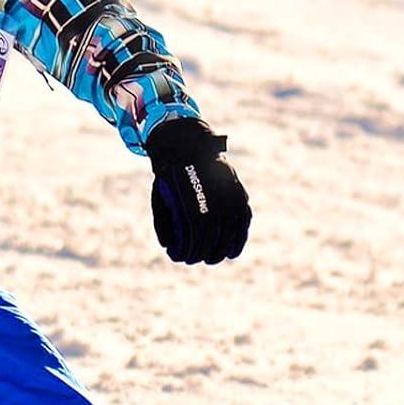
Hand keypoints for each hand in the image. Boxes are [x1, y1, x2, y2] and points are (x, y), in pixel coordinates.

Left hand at [147, 118, 251, 264]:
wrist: (186, 144)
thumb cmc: (169, 174)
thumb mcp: (160, 194)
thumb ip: (163, 220)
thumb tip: (168, 246)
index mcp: (191, 192)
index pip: (197, 229)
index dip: (191, 247)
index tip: (183, 258)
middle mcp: (213, 191)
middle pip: (216, 231)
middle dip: (208, 250)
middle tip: (199, 260)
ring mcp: (228, 189)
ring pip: (233, 226)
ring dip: (225, 247)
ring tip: (216, 258)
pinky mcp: (237, 189)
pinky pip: (243, 216)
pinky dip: (241, 235)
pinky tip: (234, 250)